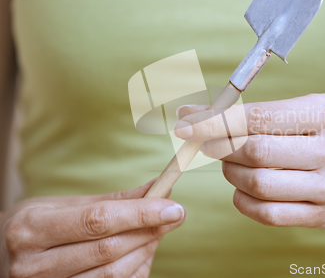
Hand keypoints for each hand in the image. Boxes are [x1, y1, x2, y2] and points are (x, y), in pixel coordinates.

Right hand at [0, 181, 185, 277]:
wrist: (3, 254)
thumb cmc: (39, 224)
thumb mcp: (66, 205)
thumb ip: (114, 200)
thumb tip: (159, 188)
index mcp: (31, 228)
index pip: (97, 220)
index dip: (141, 214)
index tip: (174, 207)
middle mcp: (32, 264)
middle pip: (109, 250)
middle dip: (150, 231)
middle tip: (174, 215)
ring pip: (113, 274)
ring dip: (145, 251)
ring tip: (157, 232)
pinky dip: (135, 270)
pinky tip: (141, 253)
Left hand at [175, 94, 324, 228]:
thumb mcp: (312, 109)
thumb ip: (264, 112)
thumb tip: (202, 115)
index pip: (260, 118)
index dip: (216, 120)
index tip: (189, 120)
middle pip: (256, 152)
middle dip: (219, 146)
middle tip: (206, 141)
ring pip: (258, 185)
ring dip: (229, 172)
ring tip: (230, 162)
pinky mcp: (322, 217)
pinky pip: (267, 214)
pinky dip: (242, 200)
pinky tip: (242, 187)